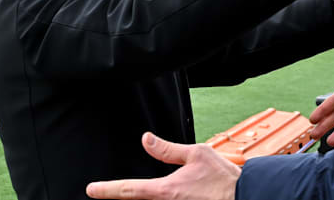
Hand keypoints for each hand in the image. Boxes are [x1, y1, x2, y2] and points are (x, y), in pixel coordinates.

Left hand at [86, 132, 238, 199]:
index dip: (106, 189)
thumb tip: (145, 140)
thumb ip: (168, 149)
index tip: (91, 189)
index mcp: (165, 190)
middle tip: (108, 190)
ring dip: (144, 196)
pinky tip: (166, 193)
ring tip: (129, 190)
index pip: (128, 189)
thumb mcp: (196, 153)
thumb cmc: (222, 176)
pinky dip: (158, 199)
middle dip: (123, 194)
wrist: (242, 195)